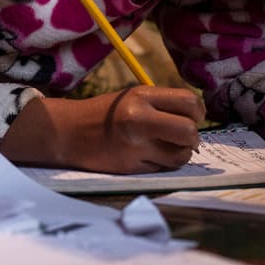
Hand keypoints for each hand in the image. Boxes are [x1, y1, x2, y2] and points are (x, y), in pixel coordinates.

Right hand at [0, 86, 204, 173]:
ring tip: (165, 148)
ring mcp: (135, 145)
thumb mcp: (132, 98)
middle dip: (192, 138)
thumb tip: (196, 121)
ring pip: (180, 155)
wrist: (68, 132)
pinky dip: (163, 164)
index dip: (196, 113)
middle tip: (182, 138)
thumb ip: (162, 105)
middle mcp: (139, 118)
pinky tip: (149, 157)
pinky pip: (164, 168)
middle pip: (189, 131)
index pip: (189, 102)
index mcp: (141, 96)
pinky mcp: (131, 166)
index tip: (190, 117)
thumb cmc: (104, 114)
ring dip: (179, 154)